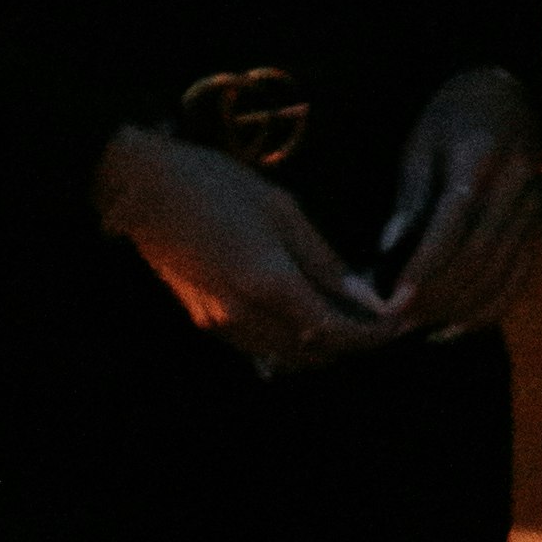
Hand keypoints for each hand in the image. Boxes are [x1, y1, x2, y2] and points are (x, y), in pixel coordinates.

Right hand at [94, 120, 402, 377]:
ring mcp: (221, 323)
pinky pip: (260, 347)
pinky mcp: (205, 321)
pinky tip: (305, 319)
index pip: (335, 331)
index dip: (371, 335)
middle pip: (314, 353)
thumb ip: (323, 259)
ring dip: (321, 347)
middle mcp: (246, 316)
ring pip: (286, 356)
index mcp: (270, 284)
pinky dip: (290, 343)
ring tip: (349, 322)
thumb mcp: (281, 209)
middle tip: (380, 324)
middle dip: (352, 345)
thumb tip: (364, 294)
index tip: (398, 325)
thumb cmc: (216, 185)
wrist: (143, 190)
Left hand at [368, 66, 541, 340]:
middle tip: (398, 322)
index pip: (455, 221)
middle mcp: (517, 186)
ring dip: (459, 309)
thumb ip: (410, 199)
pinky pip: (518, 280)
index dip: (426, 264)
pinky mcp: (538, 230)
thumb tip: (388, 252)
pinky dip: (487, 309)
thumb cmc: (450, 123)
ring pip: (501, 274)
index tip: (394, 298)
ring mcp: (534, 211)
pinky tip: (453, 328)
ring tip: (418, 328)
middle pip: (480, 255)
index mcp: (483, 156)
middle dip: (438, 295)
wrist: (503, 101)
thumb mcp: (420, 147)